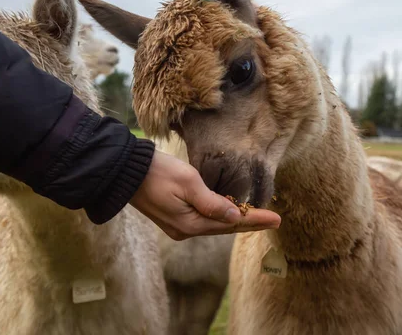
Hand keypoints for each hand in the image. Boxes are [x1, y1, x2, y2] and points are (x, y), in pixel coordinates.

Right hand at [129, 150, 281, 239]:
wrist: (125, 171)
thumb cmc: (158, 172)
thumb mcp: (188, 183)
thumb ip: (212, 201)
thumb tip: (235, 216)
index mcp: (190, 224)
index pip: (231, 223)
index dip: (255, 220)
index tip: (276, 218)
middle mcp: (185, 230)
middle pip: (224, 228)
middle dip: (249, 222)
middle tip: (273, 219)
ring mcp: (178, 226)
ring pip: (214, 224)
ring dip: (235, 220)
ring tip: (258, 216)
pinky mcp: (173, 218)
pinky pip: (203, 220)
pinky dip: (219, 216)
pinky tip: (230, 211)